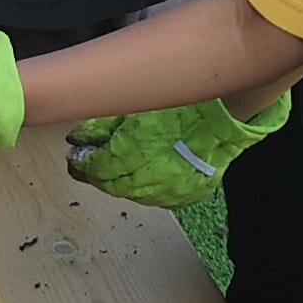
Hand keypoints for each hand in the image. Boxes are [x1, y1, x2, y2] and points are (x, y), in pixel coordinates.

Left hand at [61, 90, 290, 210]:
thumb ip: (102, 127)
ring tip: (115, 166)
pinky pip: (158, 197)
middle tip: (88, 164)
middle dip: (97, 174)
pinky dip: (146, 187)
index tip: (76, 157)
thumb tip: (78, 139)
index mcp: (136, 154)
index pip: (100, 168)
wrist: (226, 115)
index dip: (84, 163)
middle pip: (112, 184)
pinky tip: (143, 175)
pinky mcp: (187, 196)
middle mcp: (152, 179)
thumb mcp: (135, 109)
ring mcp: (171, 191)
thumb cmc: (182, 105)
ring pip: (133, 193)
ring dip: (120, 181)